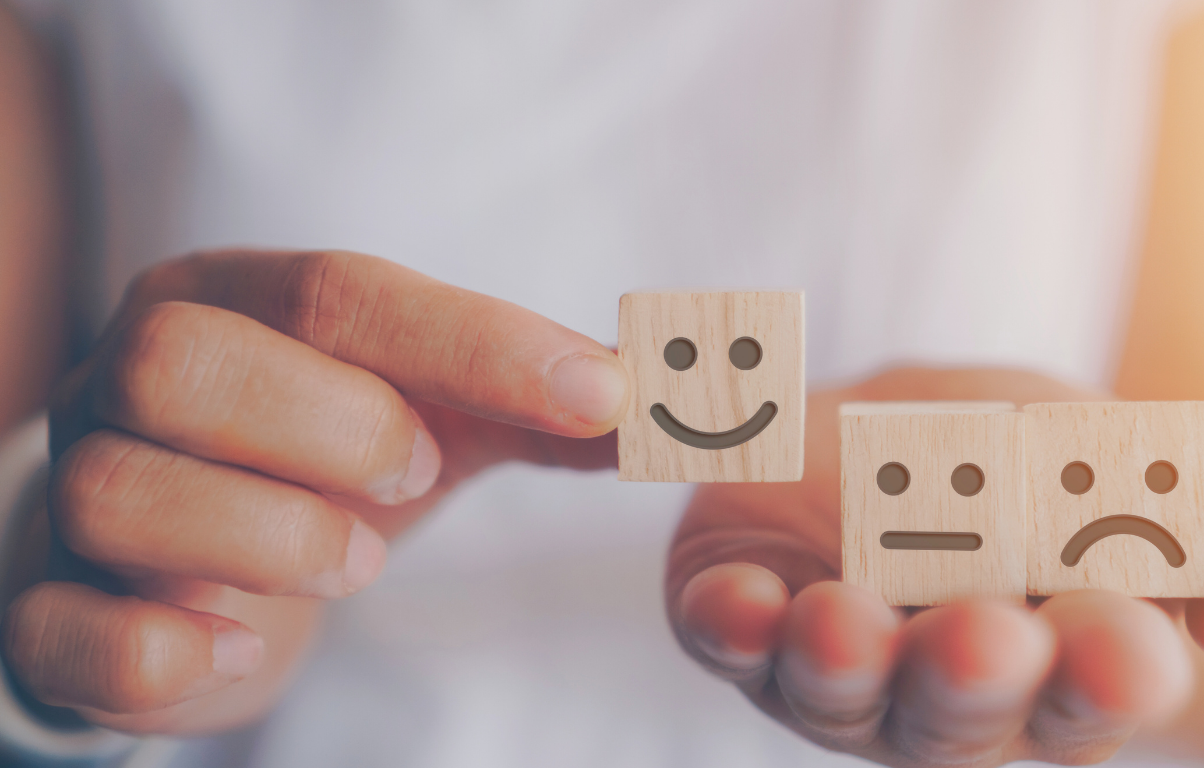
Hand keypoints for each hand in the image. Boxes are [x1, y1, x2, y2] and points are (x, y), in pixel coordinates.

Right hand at [2, 249, 627, 733]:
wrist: (195, 556)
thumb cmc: (326, 464)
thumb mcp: (436, 413)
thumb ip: (542, 404)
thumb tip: (666, 396)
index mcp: (232, 302)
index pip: (338, 291)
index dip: (474, 343)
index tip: (598, 396)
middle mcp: (131, 378)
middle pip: (185, 361)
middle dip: (329, 423)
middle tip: (415, 477)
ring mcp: (79, 491)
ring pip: (119, 488)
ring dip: (266, 533)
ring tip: (353, 561)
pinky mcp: (55, 608)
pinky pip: (62, 626)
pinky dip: (158, 647)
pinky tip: (240, 645)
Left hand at [666, 368, 1203, 764]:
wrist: (917, 422)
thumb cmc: (1050, 467)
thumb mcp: (1156, 477)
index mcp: (1062, 667)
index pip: (1095, 690)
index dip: (1109, 670)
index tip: (1123, 636)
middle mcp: (945, 688)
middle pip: (959, 712)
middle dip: (972, 678)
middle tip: (987, 636)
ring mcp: (838, 663)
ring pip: (838, 689)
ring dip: (839, 661)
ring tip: (842, 620)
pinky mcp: (744, 615)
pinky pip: (727, 633)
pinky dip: (728, 620)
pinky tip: (735, 599)